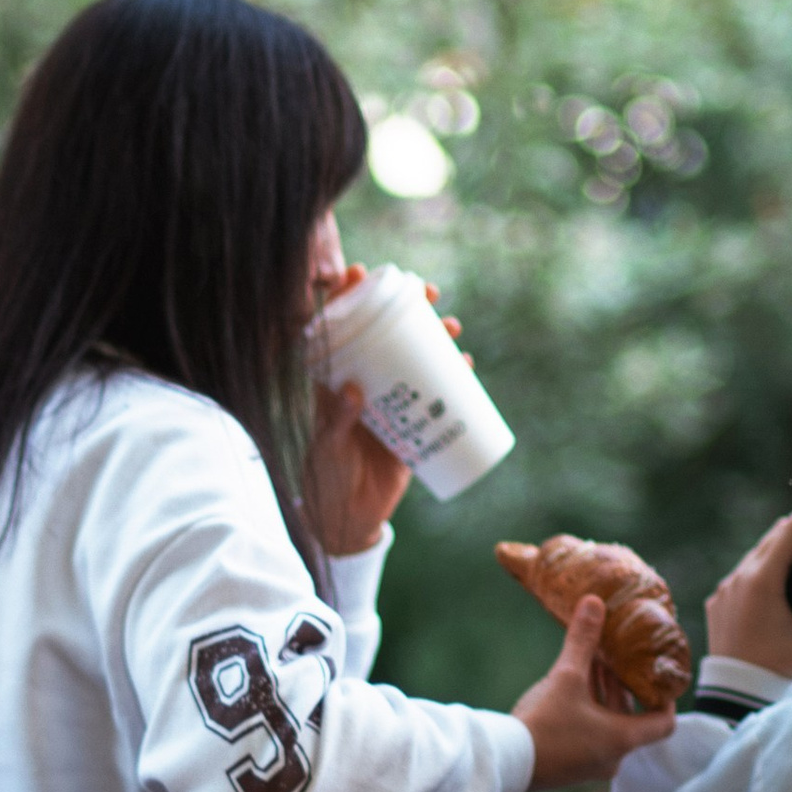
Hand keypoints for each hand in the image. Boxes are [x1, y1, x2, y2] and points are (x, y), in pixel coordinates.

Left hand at [301, 274, 468, 558]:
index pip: (338, 331)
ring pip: (413, 361)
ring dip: (434, 340)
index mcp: (334, 383)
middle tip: (428, 292)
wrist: (347, 519)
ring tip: (452, 327)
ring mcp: (391, 404)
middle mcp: (364, 385)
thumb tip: (351, 390)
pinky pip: (435, 396)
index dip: (345, 298)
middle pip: (385, 337)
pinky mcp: (412, 426)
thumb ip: (334, 421)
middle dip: (406, 310)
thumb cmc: (326, 479)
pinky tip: (466, 366)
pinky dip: (453, 380)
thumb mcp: (326, 449)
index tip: (359, 271)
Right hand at [513, 596, 675, 791]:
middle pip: (631, 718)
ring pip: (607, 726)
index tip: (658, 678)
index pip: (664, 723)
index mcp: (622, 739)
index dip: (667, 699)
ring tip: (588, 665)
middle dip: (621, 686)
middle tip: (614, 659)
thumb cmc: (543, 723)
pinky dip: (586, 713)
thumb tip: (594, 602)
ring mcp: (590, 766)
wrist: (504, 763)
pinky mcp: (569, 768)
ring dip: (601, 697)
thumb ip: (583, 641)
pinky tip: (567, 689)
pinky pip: (589, 736)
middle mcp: (612, 757)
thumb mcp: (566, 677)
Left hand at [703, 495, 791, 676]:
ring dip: (778, 544)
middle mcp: (739, 577)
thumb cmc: (777, 669)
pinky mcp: (717, 602)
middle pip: (772, 536)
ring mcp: (724, 589)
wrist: (733, 693)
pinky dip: (760, 565)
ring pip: (754, 553)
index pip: (790, 531)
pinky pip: (740, 573)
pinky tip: (773, 570)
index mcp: (762, 580)